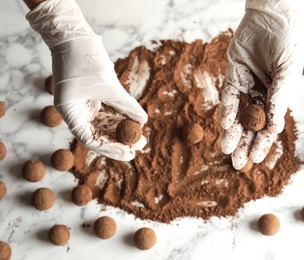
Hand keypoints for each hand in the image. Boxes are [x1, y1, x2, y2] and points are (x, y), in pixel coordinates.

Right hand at [26, 0, 147, 160]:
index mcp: (69, 112)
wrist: (73, 35)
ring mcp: (83, 104)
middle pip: (98, 134)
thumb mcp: (107, 84)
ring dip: (121, 130)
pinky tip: (135, 121)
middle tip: (140, 145)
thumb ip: (125, 104)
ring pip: (104, 124)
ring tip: (141, 136)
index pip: (90, 139)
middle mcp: (75, 111)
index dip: (110, 149)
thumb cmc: (83, 57)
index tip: (129, 153)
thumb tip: (143, 120)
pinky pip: (107, 112)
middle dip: (119, 141)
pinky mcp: (91, 96)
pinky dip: (120, 117)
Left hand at [220, 2, 303, 169]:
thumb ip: (279, 98)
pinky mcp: (233, 75)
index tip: (256, 159)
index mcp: (278, 97)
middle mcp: (261, 94)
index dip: (262, 143)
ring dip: (233, 133)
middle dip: (245, 144)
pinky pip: (229, 96)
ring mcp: (246, 85)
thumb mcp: (288, 72)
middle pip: (251, 125)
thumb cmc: (288, 42)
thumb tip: (274, 128)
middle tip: (238, 164)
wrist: (273, 17)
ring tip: (228, 150)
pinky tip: (225, 124)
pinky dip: (227, 110)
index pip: (268, 126)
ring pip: (238, 115)